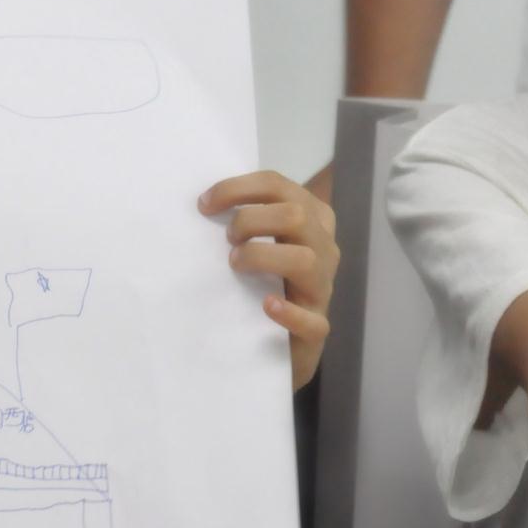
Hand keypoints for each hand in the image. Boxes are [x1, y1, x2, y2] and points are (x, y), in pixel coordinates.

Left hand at [199, 170, 338, 391]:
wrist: (282, 342)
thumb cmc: (267, 278)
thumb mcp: (262, 241)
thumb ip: (247, 219)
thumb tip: (205, 203)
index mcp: (311, 218)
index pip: (277, 185)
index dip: (237, 189)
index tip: (204, 204)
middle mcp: (323, 248)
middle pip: (295, 215)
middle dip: (251, 220)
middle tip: (227, 240)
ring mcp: (324, 288)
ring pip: (306, 260)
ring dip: (263, 256)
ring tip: (235, 264)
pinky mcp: (318, 328)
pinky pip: (312, 320)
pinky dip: (288, 312)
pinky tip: (266, 305)